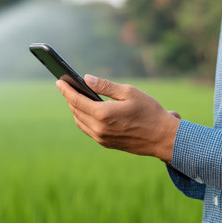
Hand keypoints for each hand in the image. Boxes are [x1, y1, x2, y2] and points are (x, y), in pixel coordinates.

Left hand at [56, 75, 180, 162]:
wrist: (162, 138)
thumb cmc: (149, 112)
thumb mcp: (129, 92)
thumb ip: (106, 86)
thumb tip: (87, 79)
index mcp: (103, 114)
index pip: (76, 100)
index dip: (66, 90)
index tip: (59, 81)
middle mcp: (98, 129)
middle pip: (76, 111)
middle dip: (69, 98)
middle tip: (65, 86)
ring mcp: (101, 138)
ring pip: (80, 121)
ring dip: (75, 109)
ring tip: (74, 96)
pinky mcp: (106, 143)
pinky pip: (88, 129)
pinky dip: (83, 118)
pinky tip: (85, 110)